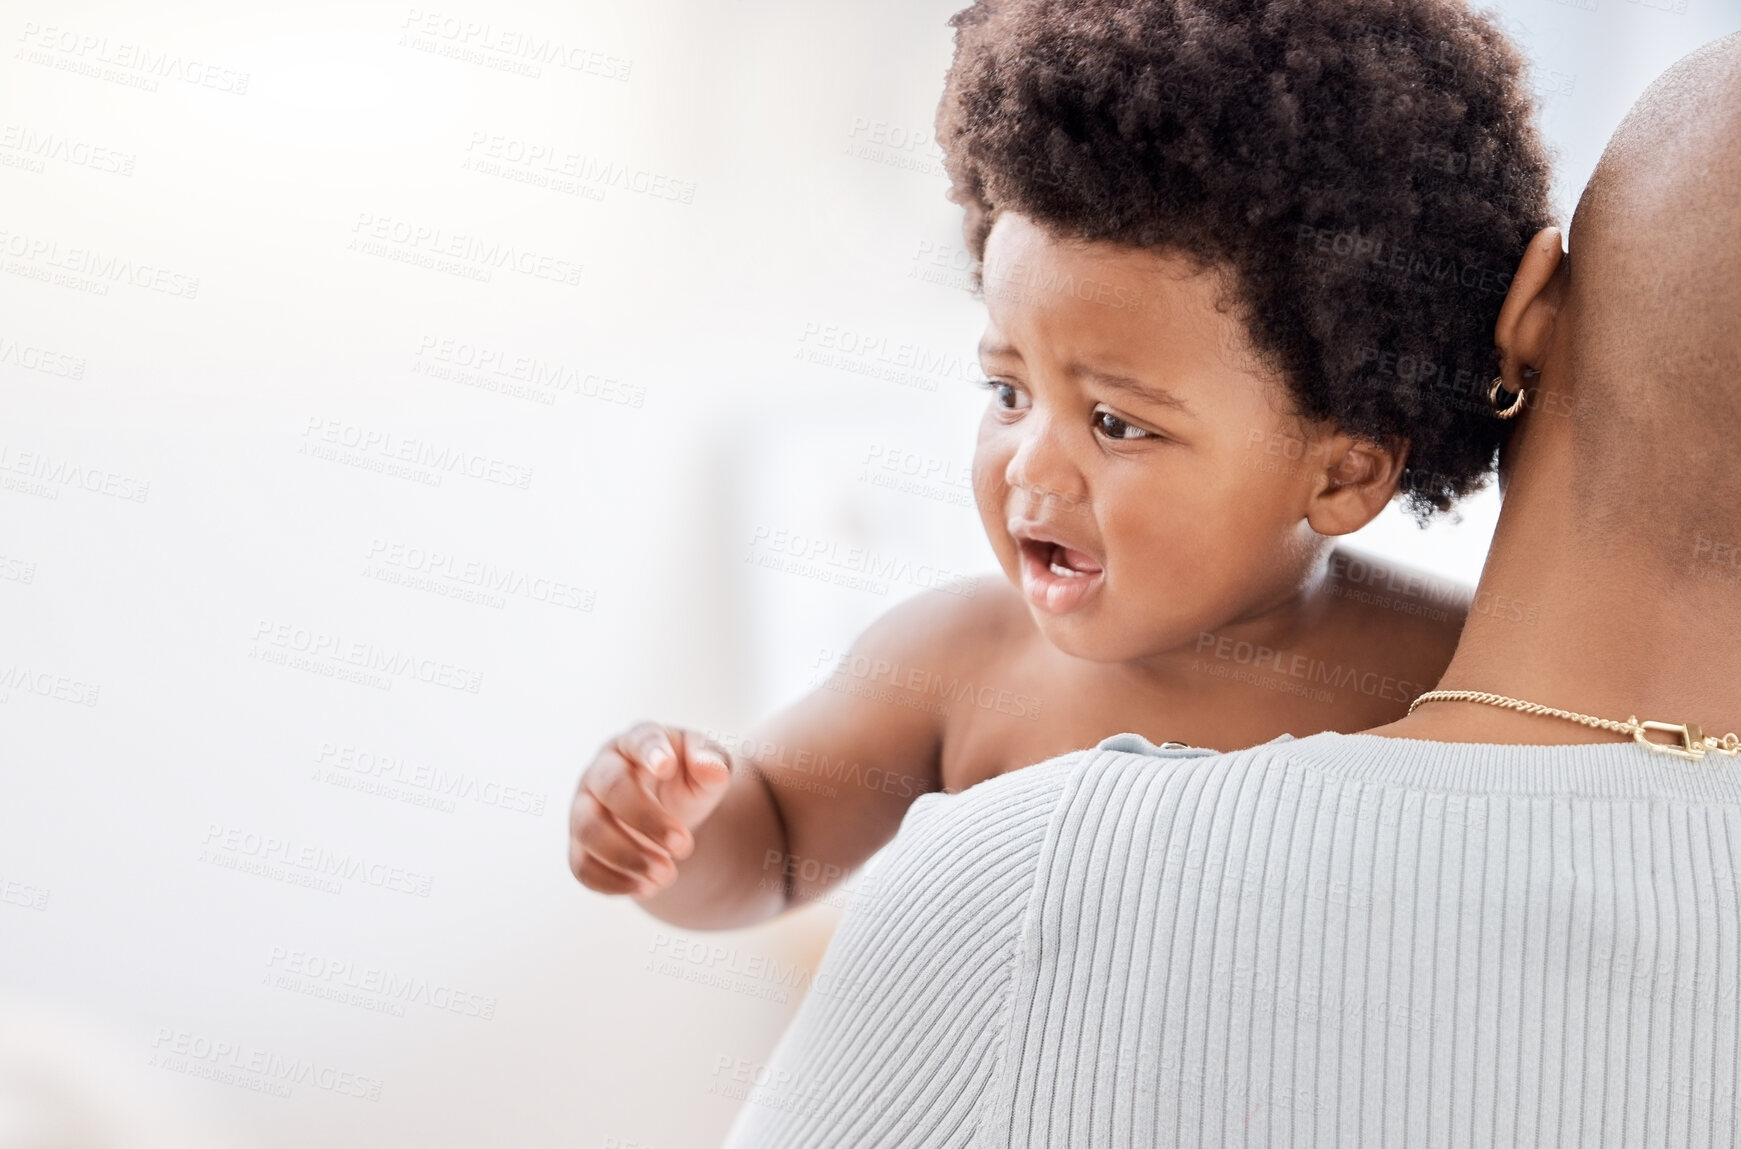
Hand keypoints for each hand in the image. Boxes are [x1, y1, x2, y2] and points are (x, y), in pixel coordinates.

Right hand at [568, 722, 734, 896]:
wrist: (670, 813)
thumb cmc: (687, 780)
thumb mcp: (708, 767)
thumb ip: (713, 763)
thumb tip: (711, 770)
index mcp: (637, 742)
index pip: (640, 740)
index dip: (650, 751)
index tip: (666, 767)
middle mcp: (602, 770)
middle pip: (611, 788)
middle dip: (646, 820)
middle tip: (684, 847)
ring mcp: (584, 807)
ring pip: (589, 829)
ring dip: (627, 857)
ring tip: (668, 876)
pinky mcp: (580, 845)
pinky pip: (582, 865)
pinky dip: (612, 881)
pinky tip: (646, 888)